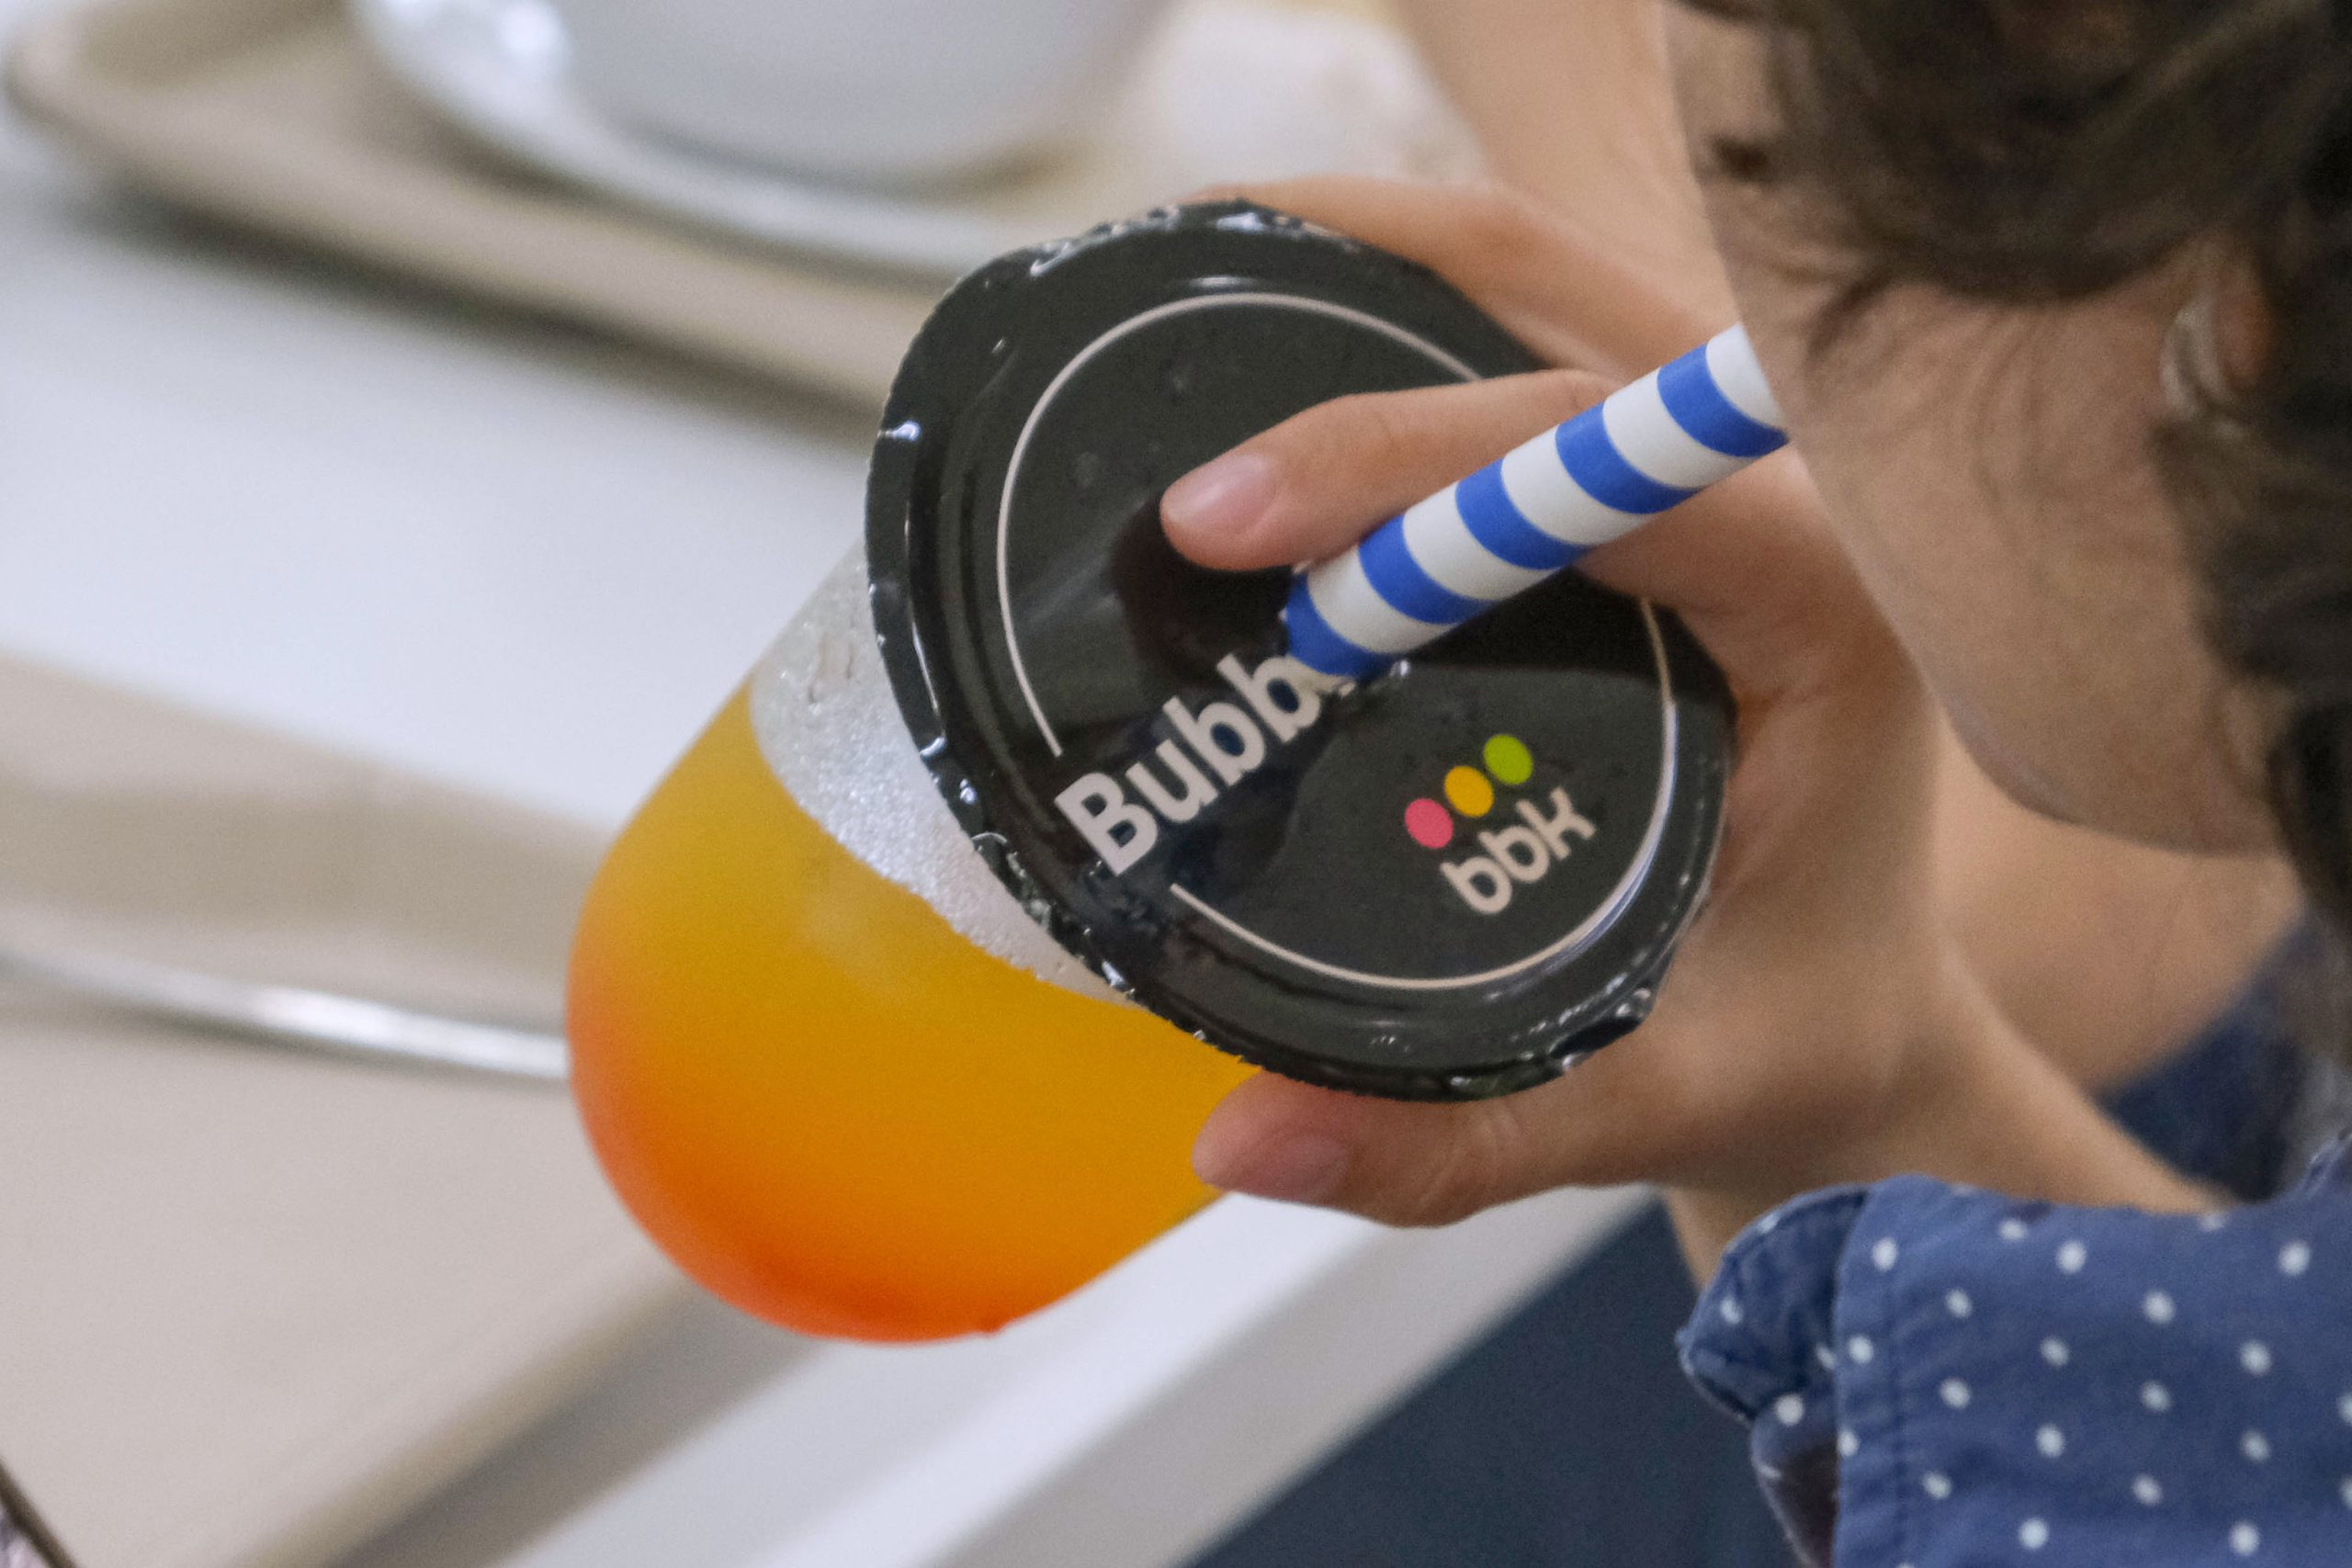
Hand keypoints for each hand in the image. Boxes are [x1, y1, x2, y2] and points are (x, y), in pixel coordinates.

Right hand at [1161, 182, 2208, 1259]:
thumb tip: (1233, 1139)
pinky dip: (1387, 301)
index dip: (1405, 466)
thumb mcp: (1648, 1104)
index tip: (1215, 522)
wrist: (1865, 1003)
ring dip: (1362, 261)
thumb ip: (1455, 1140)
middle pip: (1566, 307)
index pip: (1610, 473)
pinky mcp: (1649, 467)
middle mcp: (1795, 496)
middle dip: (1351, 298)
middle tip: (1151, 380)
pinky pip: (1520, 320)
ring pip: (1541, 275)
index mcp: (1828, 617)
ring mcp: (1718, 458)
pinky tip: (1261, 338)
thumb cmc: (1787, 1038)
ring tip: (1177, 299)